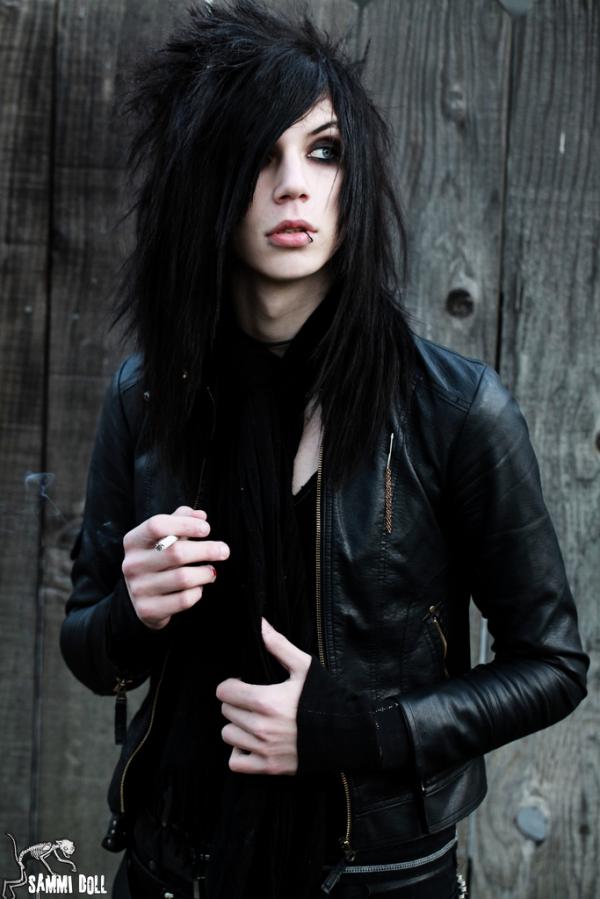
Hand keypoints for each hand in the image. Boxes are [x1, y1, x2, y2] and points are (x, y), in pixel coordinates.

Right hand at [122, 505, 229, 629]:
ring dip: (205, 573)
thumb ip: (180, 520)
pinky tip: (198, 588)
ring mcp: (138, 588)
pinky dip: (197, 593)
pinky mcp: (147, 609)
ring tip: (212, 571)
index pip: (156, 525)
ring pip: (183, 578)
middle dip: (206, 550)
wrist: (142, 600)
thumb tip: (201, 515)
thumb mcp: (163, 538)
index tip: (207, 529)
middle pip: (176, 552)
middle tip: (224, 550)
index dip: (185, 524)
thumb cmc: (157, 560)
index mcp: (133, 541)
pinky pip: (183, 600)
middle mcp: (131, 564)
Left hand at [217, 618, 311, 774]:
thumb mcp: (304, 667)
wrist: (349, 734)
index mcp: (266, 701)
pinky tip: (252, 741)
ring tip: (254, 720)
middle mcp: (261, 728)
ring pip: (228, 735)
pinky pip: (236, 762)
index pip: (224, 692)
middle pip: (226, 712)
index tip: (244, 684)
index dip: (232, 685)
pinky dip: (240, 752)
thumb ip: (278, 645)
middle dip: (236, 703)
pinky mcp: (269, 768)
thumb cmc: (326, 697)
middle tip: (252, 701)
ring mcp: (264, 750)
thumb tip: (259, 624)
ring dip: (237, 726)